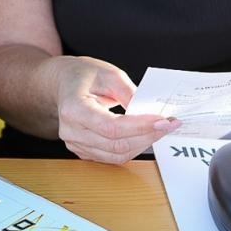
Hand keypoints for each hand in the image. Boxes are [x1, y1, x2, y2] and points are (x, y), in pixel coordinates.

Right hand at [46, 56, 177, 163]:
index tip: (163, 120)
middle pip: (116, 144)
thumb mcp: (109, 74)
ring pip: (116, 155)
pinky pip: (112, 157)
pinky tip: (143, 135)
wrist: (62, 84)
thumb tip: (150, 113)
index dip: (140, 126)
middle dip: (147, 136)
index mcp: (73, 108)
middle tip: (169, 124)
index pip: (111, 127)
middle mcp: (71, 131)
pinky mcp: (83, 151)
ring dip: (142, 144)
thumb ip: (130, 93)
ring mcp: (75, 144)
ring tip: (158, 129)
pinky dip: (132, 148)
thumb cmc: (82, 76)